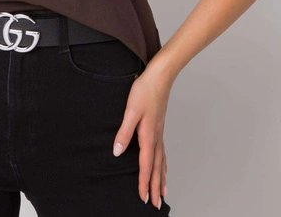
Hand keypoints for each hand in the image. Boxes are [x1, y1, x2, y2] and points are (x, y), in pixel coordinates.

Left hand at [113, 68, 171, 208]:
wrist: (160, 76)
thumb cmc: (144, 91)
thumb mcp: (130, 110)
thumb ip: (124, 132)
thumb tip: (117, 152)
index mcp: (148, 135)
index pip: (146, 164)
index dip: (144, 182)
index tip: (144, 198)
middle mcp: (156, 137)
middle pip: (156, 167)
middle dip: (156, 187)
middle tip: (157, 204)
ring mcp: (159, 132)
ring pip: (161, 161)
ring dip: (162, 178)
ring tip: (163, 192)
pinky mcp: (159, 126)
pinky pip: (163, 151)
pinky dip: (164, 163)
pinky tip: (164, 166)